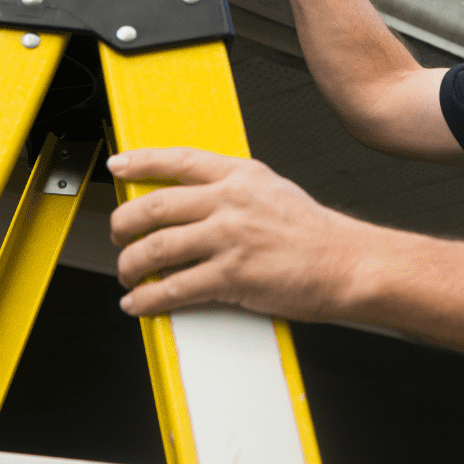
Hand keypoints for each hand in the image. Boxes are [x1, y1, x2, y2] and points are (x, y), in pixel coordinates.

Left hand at [107, 147, 364, 319]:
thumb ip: (234, 188)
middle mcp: (231, 200)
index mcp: (240, 175)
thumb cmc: (313, 231)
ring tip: (127, 274)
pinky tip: (139, 303)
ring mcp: (230, 237)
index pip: (179, 160)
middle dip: (123, 223)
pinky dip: (148, 299)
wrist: (346, 262)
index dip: (141, 161)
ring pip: (156, 248)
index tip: (117, 165)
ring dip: (130, 265)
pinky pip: (174, 288)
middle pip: (155, 206)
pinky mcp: (232, 276)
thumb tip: (195, 197)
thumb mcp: (272, 189)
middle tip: (118, 235)